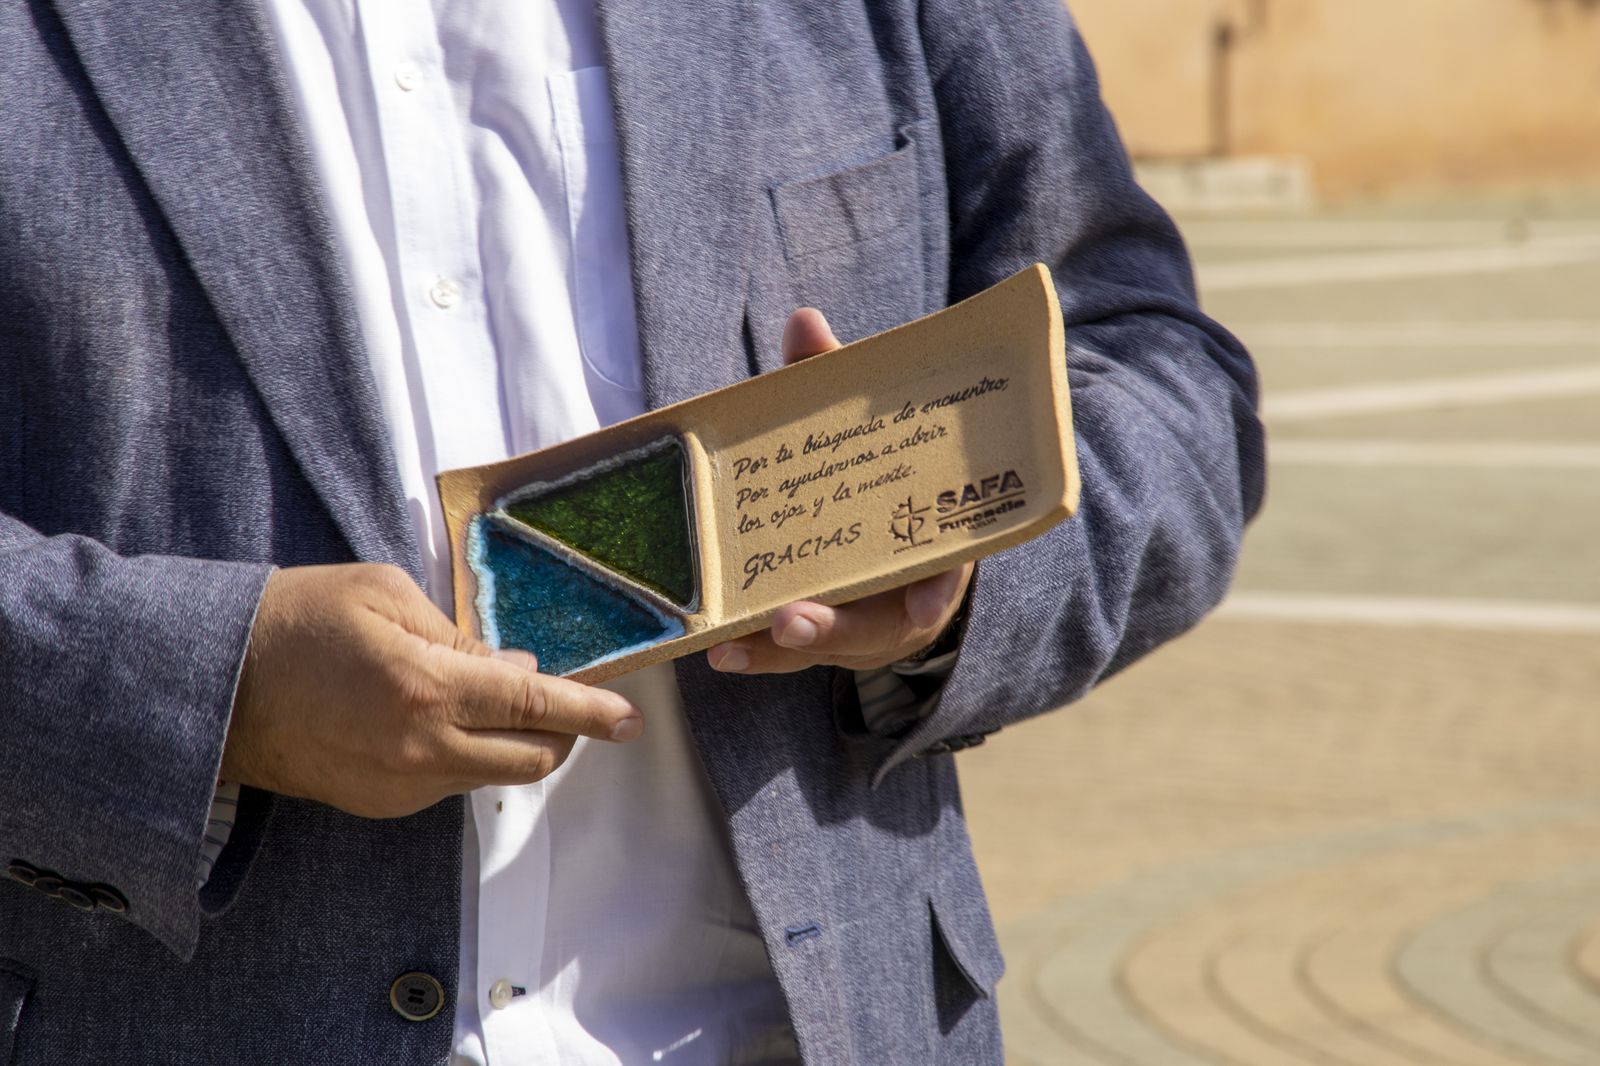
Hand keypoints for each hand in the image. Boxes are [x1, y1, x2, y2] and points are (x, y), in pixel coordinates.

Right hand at [221, 563, 641, 818]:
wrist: (214, 686)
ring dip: (511, 743)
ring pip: (493, 775)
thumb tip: (517, 666)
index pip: (536, 707)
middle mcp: (424, 749)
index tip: (630, 719)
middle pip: (533, 760)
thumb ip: (460, 634)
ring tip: (485, 698)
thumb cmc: (299, 620)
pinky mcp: (381, 805)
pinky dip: (465, 754)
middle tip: (564, 701)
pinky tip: (436, 719)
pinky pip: (449, 784)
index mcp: (429, 688)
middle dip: (563, 734)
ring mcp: (402, 786)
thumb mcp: (385, 593)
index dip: (592, 713)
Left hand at [707, 309, 973, 675]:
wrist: (888, 526)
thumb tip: (803, 321)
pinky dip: (753, 652)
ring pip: (823, 648)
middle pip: (874, 626)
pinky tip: (716, 651)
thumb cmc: (876, 476)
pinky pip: (786, 653)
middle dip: (834, 628)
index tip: (923, 608)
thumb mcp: (862, 433)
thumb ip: (836, 384)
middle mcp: (900, 599)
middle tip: (791, 619)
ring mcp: (859, 626)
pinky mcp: (820, 639)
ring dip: (777, 650)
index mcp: (930, 548)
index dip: (934, 593)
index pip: (942, 575)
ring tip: (729, 649)